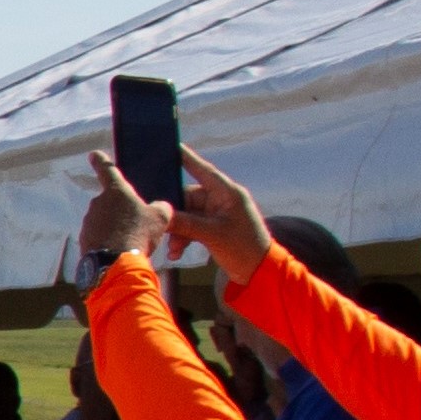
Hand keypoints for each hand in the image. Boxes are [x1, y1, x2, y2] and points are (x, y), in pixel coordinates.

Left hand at [79, 151, 174, 265]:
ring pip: (105, 220)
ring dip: (116, 227)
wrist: (116, 263)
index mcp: (116, 191)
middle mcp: (98, 203)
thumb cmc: (139, 234)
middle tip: (137, 223)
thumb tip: (159, 207)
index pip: (107, 170)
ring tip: (131, 240)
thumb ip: (161, 207)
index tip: (94, 154)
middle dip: (122, 210)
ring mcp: (89, 221)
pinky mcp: (84, 239)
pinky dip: (108, 241)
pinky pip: (99, 236)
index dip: (102, 161)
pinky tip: (120, 250)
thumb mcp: (160, 217)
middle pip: (111, 202)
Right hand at [172, 150, 272, 277]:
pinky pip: (191, 227)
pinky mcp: (213, 228)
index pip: (203, 171)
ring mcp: (217, 215)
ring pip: (186, 215)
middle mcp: (221, 201)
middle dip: (174, 216)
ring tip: (173, 248)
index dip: (186, 159)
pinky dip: (182, 238)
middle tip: (160, 227)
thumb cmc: (244, 248)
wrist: (259, 273)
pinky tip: (176, 252)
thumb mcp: (213, 235)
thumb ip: (186, 224)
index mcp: (227, 194)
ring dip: (177, 231)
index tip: (171, 146)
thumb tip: (161, 216)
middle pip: (187, 199)